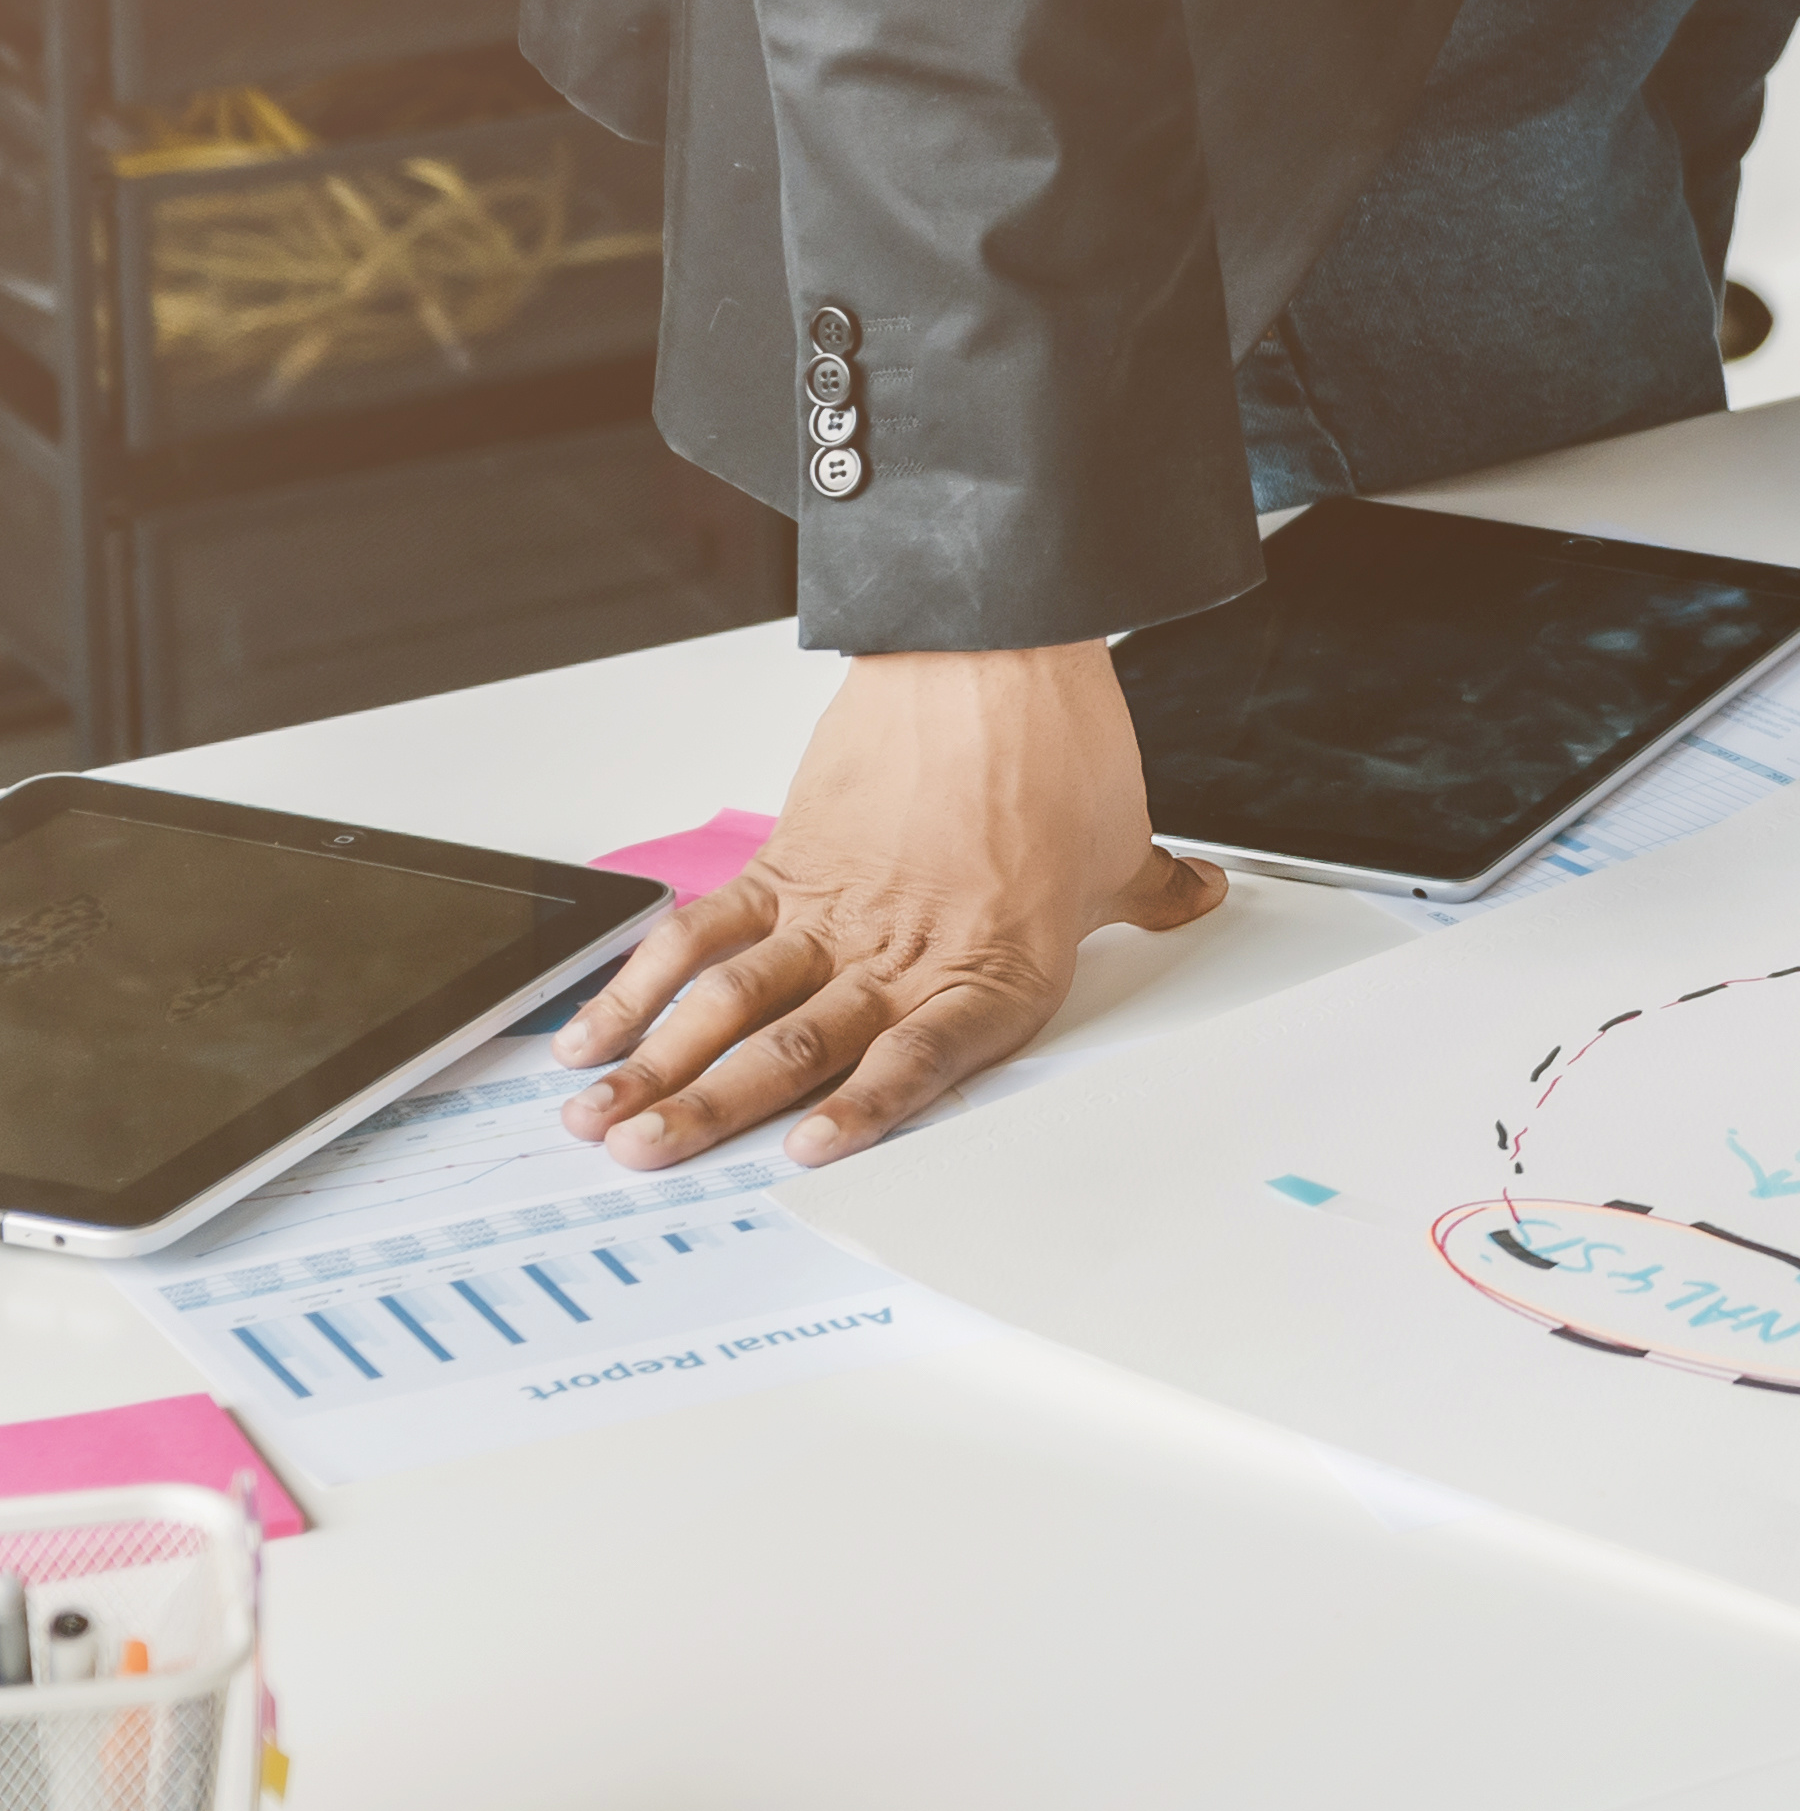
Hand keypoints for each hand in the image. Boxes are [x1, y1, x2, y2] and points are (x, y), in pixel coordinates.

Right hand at [566, 644, 1217, 1167]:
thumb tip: (1194, 897)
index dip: (866, 1111)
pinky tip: (595, 1034)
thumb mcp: (1122, 837)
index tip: (803, 1152)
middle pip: (800, 1045)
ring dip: (658, 1066)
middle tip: (646, 1161)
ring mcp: (835, 909)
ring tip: (598, 1120)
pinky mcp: (786, 863)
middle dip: (714, 1111)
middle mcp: (906, 949)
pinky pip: (700, 935)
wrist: (989, 649)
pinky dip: (639, 985)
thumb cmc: (1057, 741)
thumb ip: (1149, 890)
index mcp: (995, 964)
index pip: (928, 1058)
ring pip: (731, 1002)